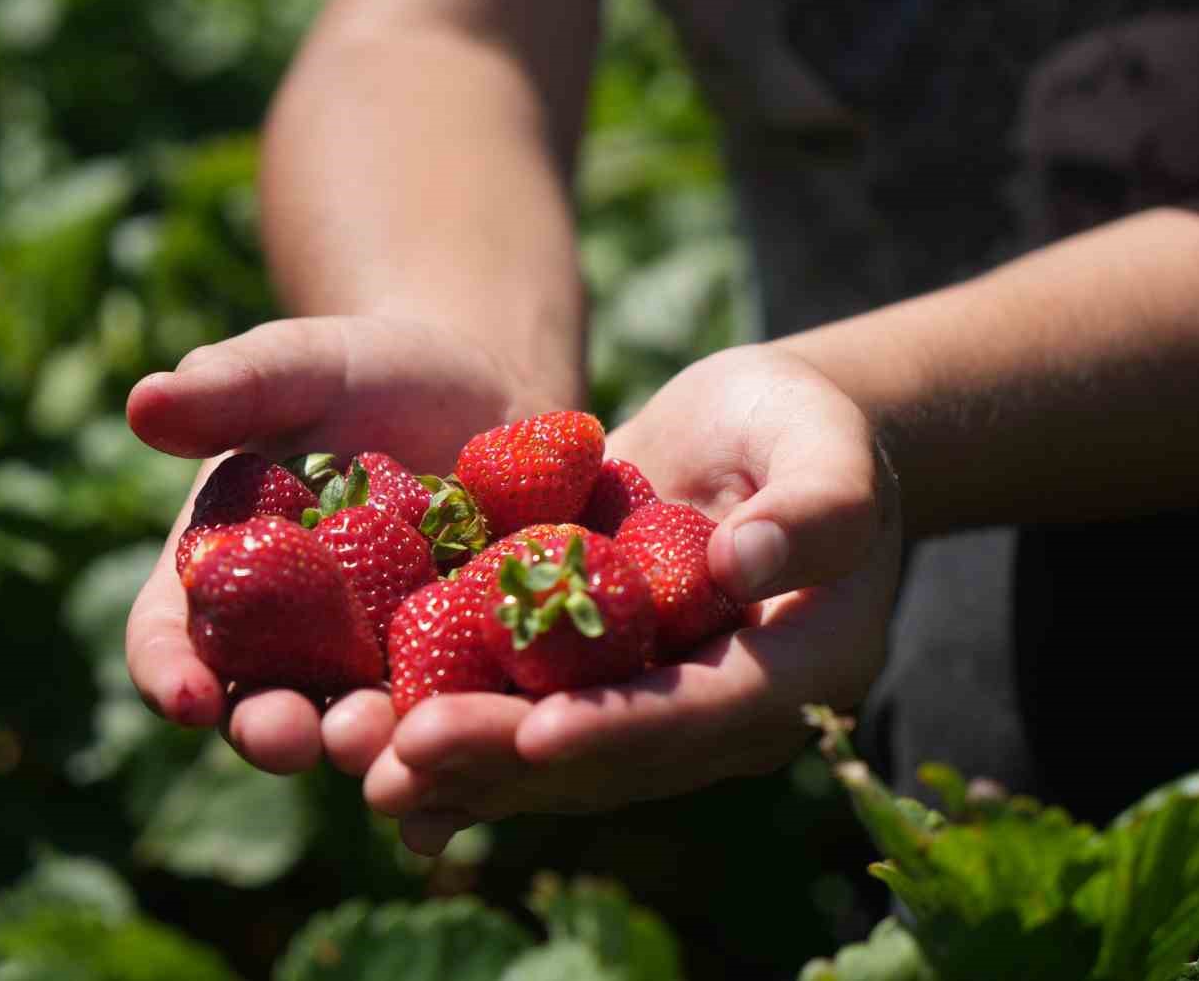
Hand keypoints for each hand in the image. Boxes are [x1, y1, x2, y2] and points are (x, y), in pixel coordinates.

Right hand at [123, 314, 574, 776]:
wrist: (481, 390)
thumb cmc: (364, 374)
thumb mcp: (300, 368)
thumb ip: (229, 387)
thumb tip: (142, 402)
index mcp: (223, 579)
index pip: (172, 638)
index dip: (169, 672)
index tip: (184, 696)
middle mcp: (290, 644)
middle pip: (264, 704)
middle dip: (271, 728)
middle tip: (290, 735)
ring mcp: (378, 667)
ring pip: (362, 726)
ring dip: (368, 746)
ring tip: (385, 744)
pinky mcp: (462, 672)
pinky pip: (456, 715)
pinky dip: (463, 739)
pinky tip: (480, 756)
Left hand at [363, 344, 902, 853]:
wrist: (764, 436)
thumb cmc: (811, 428)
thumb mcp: (829, 445)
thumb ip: (817, 507)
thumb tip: (743, 567)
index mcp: (796, 670)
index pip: (705, 710)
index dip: (621, 727)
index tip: (536, 732)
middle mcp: (718, 713)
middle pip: (609, 755)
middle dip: (505, 759)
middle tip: (409, 759)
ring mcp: (650, 704)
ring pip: (552, 754)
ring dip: (460, 766)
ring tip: (368, 769)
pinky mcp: (592, 679)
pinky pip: (522, 716)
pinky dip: (454, 737)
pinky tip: (370, 755)